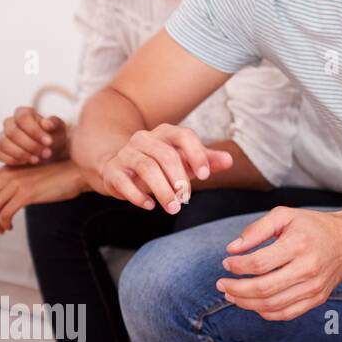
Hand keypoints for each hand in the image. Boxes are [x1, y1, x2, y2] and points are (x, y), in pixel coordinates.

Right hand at [0, 107, 67, 165]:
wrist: (51, 152)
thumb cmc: (54, 136)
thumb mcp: (60, 129)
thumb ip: (54, 123)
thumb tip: (46, 123)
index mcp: (24, 113)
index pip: (23, 117)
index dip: (34, 130)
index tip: (49, 142)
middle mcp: (10, 122)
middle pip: (12, 132)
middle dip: (31, 145)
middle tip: (46, 153)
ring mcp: (3, 136)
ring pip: (4, 143)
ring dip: (22, 153)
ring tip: (37, 159)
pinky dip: (12, 159)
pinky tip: (26, 162)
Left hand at [0, 161, 86, 233]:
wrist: (74, 174)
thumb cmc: (52, 179)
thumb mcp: (26, 179)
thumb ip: (9, 185)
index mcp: (3, 171)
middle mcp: (6, 175)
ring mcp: (16, 184)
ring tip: (1, 230)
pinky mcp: (27, 194)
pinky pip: (5, 213)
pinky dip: (4, 224)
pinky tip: (10, 227)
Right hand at [97, 124, 232, 213]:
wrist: (121, 166)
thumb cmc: (161, 164)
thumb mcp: (186, 161)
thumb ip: (207, 160)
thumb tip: (229, 160)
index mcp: (166, 132)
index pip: (184, 136)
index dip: (197, 155)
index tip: (205, 176)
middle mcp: (144, 138)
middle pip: (165, 155)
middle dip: (179, 180)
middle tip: (187, 200)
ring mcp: (126, 153)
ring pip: (146, 168)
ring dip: (162, 191)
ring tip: (173, 208)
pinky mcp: (112, 170)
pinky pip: (124, 182)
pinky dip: (138, 196)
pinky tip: (150, 206)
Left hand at [217, 207, 341, 320]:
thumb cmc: (313, 226)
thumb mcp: (285, 215)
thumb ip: (257, 229)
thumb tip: (232, 249)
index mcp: (299, 245)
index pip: (259, 263)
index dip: (237, 266)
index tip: (227, 263)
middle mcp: (308, 268)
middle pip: (263, 289)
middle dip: (236, 289)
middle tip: (221, 284)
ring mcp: (314, 287)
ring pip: (272, 305)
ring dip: (246, 303)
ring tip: (232, 294)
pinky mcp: (317, 298)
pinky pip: (286, 313)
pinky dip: (265, 312)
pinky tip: (253, 303)